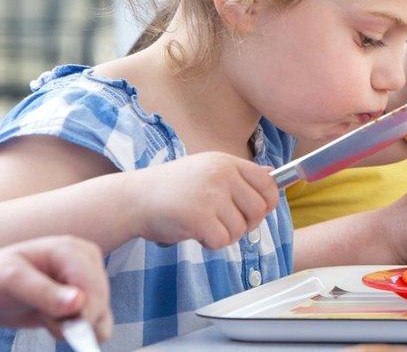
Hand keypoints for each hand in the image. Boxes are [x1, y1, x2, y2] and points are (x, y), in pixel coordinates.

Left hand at [0, 236, 111, 341]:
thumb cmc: (0, 276)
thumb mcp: (13, 281)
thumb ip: (43, 292)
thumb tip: (79, 302)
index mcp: (72, 251)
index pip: (93, 285)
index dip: (85, 312)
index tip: (65, 330)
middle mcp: (87, 262)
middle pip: (100, 301)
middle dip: (74, 318)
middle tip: (43, 315)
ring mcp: (90, 280)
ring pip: (102, 314)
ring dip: (76, 325)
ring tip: (47, 315)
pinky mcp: (90, 297)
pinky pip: (101, 321)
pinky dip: (83, 330)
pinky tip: (59, 322)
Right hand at [129, 152, 278, 249]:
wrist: (133, 199)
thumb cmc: (171, 189)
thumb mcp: (207, 170)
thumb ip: (238, 176)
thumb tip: (273, 176)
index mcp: (226, 162)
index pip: (268, 183)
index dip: (268, 202)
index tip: (257, 212)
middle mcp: (222, 175)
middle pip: (260, 209)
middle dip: (247, 223)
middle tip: (225, 224)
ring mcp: (211, 195)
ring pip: (241, 228)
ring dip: (225, 235)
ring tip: (204, 225)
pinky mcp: (200, 217)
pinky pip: (223, 240)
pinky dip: (211, 243)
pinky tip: (196, 233)